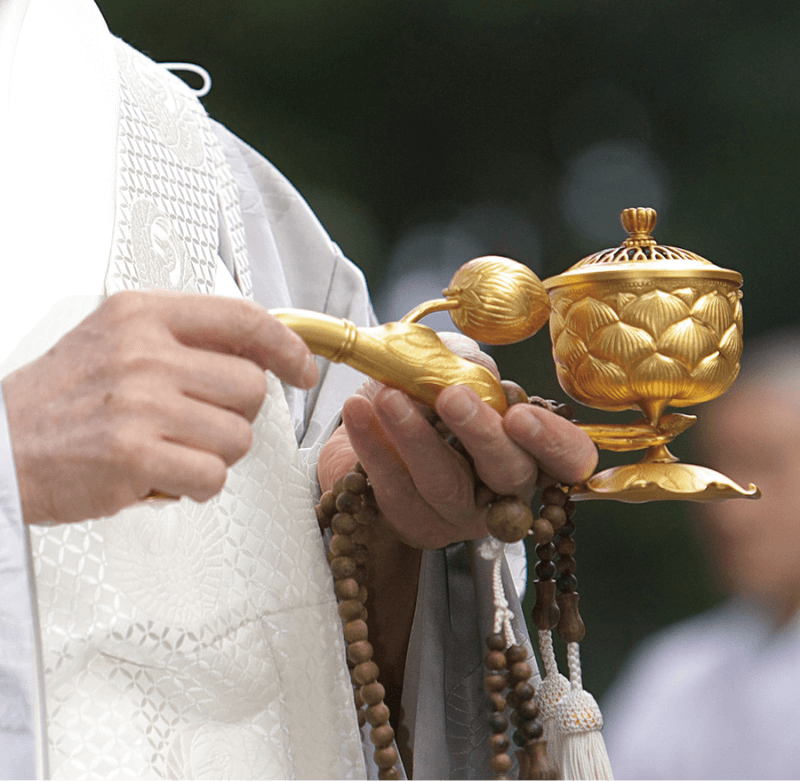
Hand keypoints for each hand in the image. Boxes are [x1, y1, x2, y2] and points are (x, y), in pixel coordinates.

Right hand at [2, 291, 317, 524]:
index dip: (287, 347)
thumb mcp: (114, 340)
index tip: (302, 368)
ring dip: (216, 454)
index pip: (244, 319)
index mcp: (143, 315)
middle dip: (238, 415)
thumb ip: (181, 339)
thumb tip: (256, 353)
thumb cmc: (57, 400)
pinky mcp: (133, 456)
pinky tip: (167, 477)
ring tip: (174, 451)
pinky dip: (199, 485)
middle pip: (251, 387)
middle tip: (201, 424)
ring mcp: (140, 404)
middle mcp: (144, 353)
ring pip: (238, 436)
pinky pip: (213, 476)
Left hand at [318, 341, 597, 549]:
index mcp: (528, 445)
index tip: (520, 416)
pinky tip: (359, 411)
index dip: (554, 442)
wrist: (369, 425)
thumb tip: (469, 373)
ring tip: (388, 395)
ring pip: (445, 483)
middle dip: (481, 433)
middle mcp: (505, 487)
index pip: (568, 457)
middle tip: (452, 396)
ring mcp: (461, 513)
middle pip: (509, 473)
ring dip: (415, 435)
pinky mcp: (416, 524)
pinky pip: (394, 488)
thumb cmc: (422, 394)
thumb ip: (465, 364)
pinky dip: (373, 444)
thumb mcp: (449, 367)